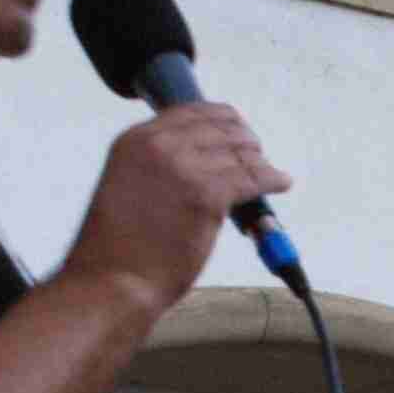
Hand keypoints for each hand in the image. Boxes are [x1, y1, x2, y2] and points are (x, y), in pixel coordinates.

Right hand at [70, 105, 292, 310]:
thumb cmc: (118, 246)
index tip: (238, 130)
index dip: (223, 120)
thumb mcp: (125, 184)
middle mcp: (160, 146)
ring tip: (269, 172)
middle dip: (244, 140)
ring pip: (240, 153)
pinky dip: (272, 179)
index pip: (192, 112)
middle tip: (256, 155)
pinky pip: (253, 178)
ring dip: (260, 161)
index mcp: (136, 140)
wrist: (113, 280)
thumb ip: (155, 165)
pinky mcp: (208, 196)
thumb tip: (197, 160)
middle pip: (222, 128)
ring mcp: (184, 169)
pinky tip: (281, 182)